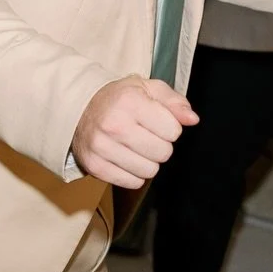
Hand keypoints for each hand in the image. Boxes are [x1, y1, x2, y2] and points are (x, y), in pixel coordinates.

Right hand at [71, 76, 197, 188]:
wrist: (80, 109)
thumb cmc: (119, 99)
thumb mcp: (147, 88)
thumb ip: (174, 101)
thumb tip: (192, 119)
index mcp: (130, 101)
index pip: (173, 131)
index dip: (170, 127)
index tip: (156, 122)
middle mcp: (114, 125)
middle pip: (163, 153)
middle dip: (160, 145)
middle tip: (146, 135)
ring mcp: (101, 147)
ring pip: (149, 171)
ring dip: (148, 161)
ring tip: (135, 146)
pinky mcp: (94, 166)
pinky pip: (132, 182)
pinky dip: (133, 173)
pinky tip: (125, 157)